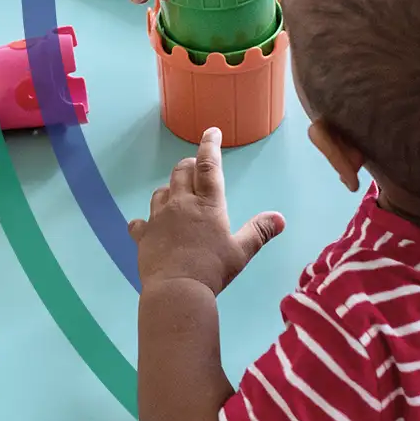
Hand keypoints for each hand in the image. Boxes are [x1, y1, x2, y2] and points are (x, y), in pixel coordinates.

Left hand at [128, 129, 283, 294]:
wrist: (177, 289)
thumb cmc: (213, 269)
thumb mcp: (241, 252)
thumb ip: (259, 232)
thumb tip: (279, 218)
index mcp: (208, 204)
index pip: (208, 165)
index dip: (210, 145)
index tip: (211, 132)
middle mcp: (181, 203)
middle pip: (181, 171)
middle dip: (189, 164)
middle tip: (195, 167)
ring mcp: (159, 218)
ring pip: (161, 191)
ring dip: (169, 189)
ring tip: (176, 195)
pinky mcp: (143, 235)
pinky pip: (140, 222)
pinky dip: (144, 222)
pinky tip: (146, 226)